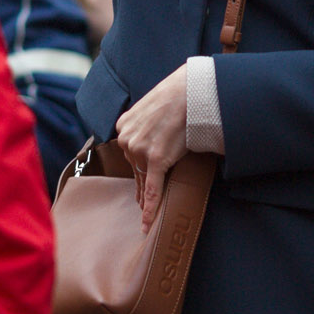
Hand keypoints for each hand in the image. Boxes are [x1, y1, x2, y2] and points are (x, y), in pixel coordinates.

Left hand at [115, 63, 188, 230]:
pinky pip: (153, 188)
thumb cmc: (177, 95)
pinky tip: (148, 222)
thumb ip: (145, 122)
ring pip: (144, 180)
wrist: (189, 91)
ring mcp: (141, 150)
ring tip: (147, 214)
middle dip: (140, 186)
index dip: (136, 169)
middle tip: (141, 203)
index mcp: (123, 126)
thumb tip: (154, 133)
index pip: (130, 152)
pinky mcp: (157, 159)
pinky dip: (150, 207)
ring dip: (146, 197)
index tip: (136, 183)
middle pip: (135, 168)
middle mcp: (127, 139)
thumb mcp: (150, 106)